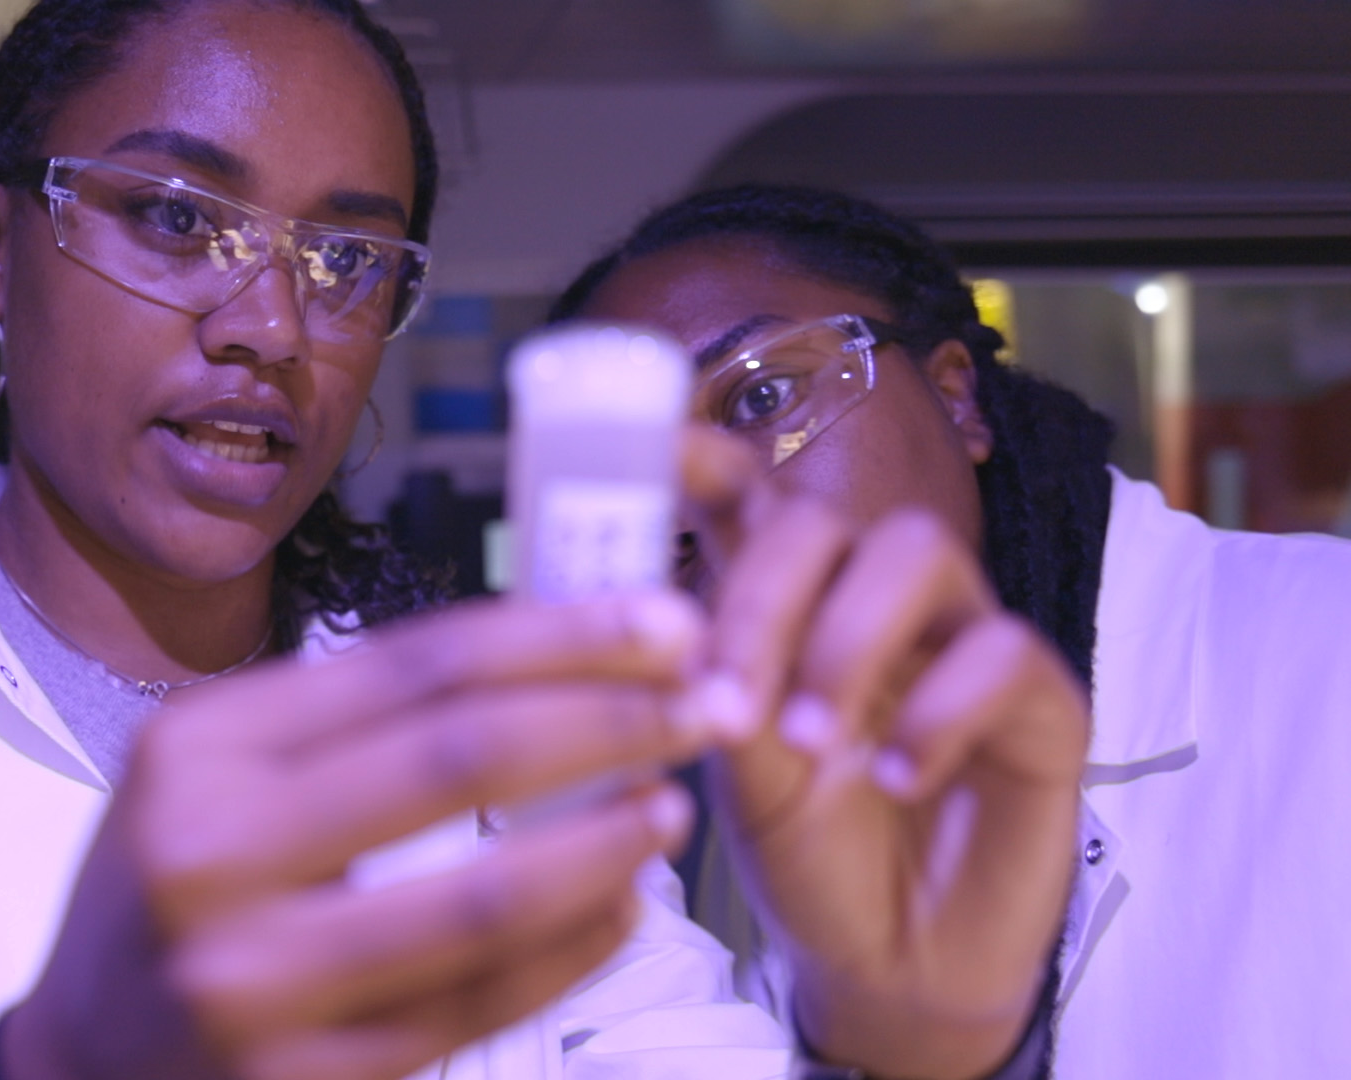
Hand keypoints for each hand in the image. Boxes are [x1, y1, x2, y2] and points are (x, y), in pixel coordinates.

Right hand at [0, 591, 718, 1079]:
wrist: (80, 1058)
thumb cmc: (168, 888)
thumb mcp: (211, 772)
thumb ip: (347, 718)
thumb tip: (543, 661)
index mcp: (196, 750)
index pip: (411, 666)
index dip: (555, 635)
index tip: (657, 618)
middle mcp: (211, 857)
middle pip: (458, 759)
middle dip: (606, 719)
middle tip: (698, 700)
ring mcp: (254, 982)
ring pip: (481, 901)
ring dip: (604, 846)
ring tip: (670, 805)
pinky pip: (473, 1009)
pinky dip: (569, 950)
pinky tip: (622, 908)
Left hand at [680, 425, 1087, 1079]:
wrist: (893, 967)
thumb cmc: (810, 857)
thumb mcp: (739, 778)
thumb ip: (710, 694)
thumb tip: (666, 630)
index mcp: (786, 606)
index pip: (752, 501)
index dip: (707, 460)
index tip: (667, 456)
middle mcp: (870, 602)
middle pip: (824, 523)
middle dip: (765, 601)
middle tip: (730, 701)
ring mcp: (959, 640)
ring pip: (919, 552)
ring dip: (848, 639)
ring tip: (811, 741)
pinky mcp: (1042, 700)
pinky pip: (1003, 652)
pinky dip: (938, 710)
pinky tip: (898, 777)